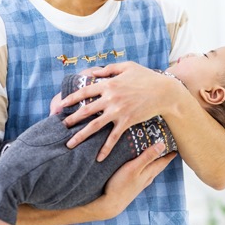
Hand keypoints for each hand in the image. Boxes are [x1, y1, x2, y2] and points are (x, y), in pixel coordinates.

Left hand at [60, 62, 180, 160]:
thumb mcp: (127, 66)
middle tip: (61, 126)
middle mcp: (110, 98)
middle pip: (85, 111)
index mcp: (109, 84)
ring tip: (70, 144)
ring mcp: (118, 111)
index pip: (84, 92)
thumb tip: (94, 72)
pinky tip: (98, 158)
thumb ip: (109, 69)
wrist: (164, 92)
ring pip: (95, 125)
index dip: (70, 99)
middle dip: (71, 119)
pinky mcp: (127, 122)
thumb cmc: (147, 77)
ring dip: (81, 136)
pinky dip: (105, 149)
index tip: (60, 105)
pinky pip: (113, 137)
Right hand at [91, 142, 175, 218]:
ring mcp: (141, 183)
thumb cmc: (120, 185)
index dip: (170, 153)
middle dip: (165, 156)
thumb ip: (147, 157)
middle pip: (159, 165)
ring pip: (152, 170)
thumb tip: (162, 145)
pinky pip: (144, 174)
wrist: (110, 204)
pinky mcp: (134, 186)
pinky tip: (143, 167)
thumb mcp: (134, 168)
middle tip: (169, 147)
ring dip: (156, 162)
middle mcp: (147, 178)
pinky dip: (147, 167)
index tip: (176, 144)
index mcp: (149, 172)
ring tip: (158, 154)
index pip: (163, 161)